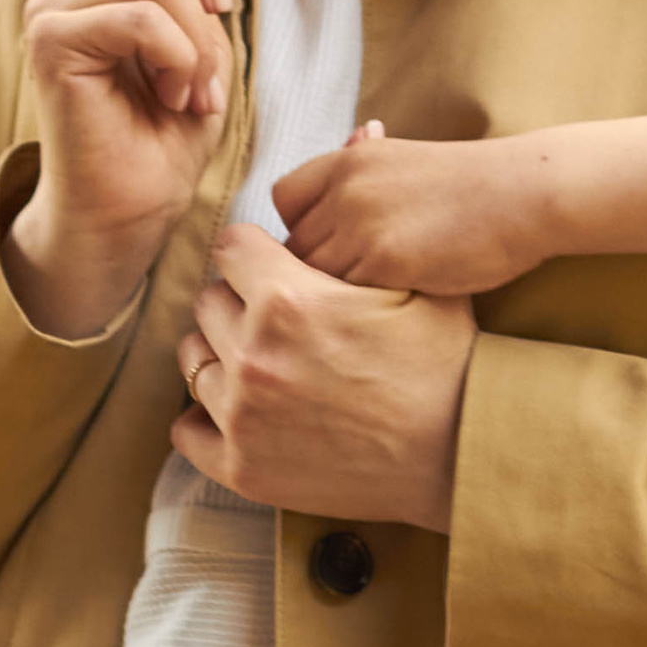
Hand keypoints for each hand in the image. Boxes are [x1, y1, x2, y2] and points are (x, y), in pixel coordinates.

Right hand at [3, 0, 238, 339]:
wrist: (128, 216)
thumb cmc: (165, 135)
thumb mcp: (198, 42)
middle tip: (220, 14)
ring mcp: (51, 10)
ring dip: (204, 37)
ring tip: (197, 88)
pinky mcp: (53, 43)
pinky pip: (145, 16)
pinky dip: (185, 60)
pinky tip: (179, 101)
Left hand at [173, 225, 474, 530]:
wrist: (460, 456)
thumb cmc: (446, 366)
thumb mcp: (417, 284)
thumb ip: (361, 242)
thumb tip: (346, 178)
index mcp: (288, 300)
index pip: (231, 247)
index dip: (257, 254)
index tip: (275, 269)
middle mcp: (252, 355)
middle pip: (209, 302)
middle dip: (240, 302)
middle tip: (280, 321)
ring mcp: (242, 416)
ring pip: (195, 360)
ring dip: (223, 355)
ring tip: (264, 365)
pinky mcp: (241, 468)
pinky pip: (187, 430)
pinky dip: (207, 418)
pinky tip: (242, 411)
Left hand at [275, 125, 556, 295]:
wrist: (525, 194)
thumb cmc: (477, 185)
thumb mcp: (410, 160)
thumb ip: (370, 163)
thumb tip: (358, 134)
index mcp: (350, 160)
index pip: (285, 198)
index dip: (298, 228)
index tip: (324, 247)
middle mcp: (346, 188)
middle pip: (293, 244)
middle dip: (309, 271)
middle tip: (339, 290)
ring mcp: (361, 224)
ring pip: (312, 276)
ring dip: (329, 296)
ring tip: (359, 306)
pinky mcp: (383, 261)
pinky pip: (343, 296)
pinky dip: (356, 309)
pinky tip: (382, 312)